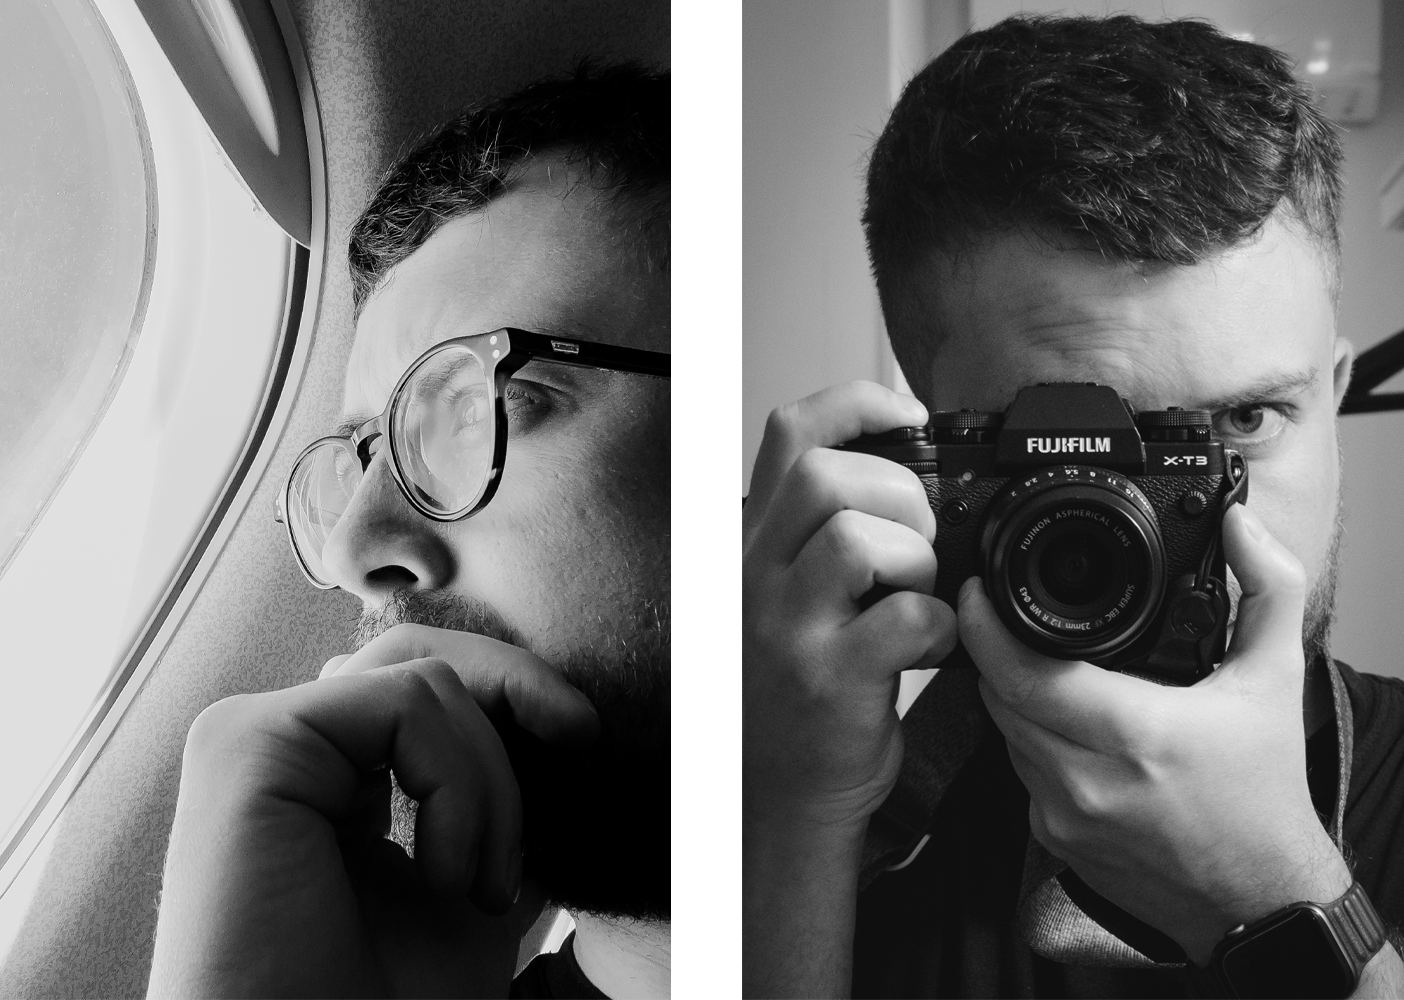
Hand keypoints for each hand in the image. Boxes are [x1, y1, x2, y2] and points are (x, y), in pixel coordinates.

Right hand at [146, 625, 598, 999]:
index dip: (506, 687)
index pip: (419, 686)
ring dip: (490, 784)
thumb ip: (491, 802)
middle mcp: (282, 748)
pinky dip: (458, 786)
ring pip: (423, 679)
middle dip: (513, 687)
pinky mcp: (249, 743)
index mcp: (325, 778)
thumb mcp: (470, 879)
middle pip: (417, 653)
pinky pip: (404, 703)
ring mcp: (255, 738)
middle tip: (578, 735)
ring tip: (480, 888)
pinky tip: (443, 876)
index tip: (581, 732)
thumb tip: (557, 728)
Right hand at [743, 381, 956, 832]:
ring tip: (920, 592)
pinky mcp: (828, 678)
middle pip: (823, 473)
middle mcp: (759, 573)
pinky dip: (937, 626)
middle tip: (920, 539)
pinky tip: (928, 647)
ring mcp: (788, 625)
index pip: (790, 432)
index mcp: (759, 540)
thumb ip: (829, 532)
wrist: (781, 787)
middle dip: (899, 491)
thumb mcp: (792, 591)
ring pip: (856, 537)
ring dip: (917, 557)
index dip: (857, 403)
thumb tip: (917, 477)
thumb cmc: (799, 684)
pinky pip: (902, 618)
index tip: (910, 415)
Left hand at [960, 503, 1349, 964]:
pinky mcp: (1052, 841)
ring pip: (1003, 734)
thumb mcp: (1276, 679)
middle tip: (999, 618)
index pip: (1023, 673)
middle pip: (999, 697)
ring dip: (1010, 697)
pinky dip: (1028, 742)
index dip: (987, 627)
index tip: (978, 591)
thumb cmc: (1265, 792)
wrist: (1260, 900)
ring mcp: (1062, 815)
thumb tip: (1241, 525)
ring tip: (1037, 667)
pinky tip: (1059, 726)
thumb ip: (1266, 588)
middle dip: (994, 654)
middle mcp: (1087, 779)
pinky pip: (1018, 772)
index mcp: (1135, 733)